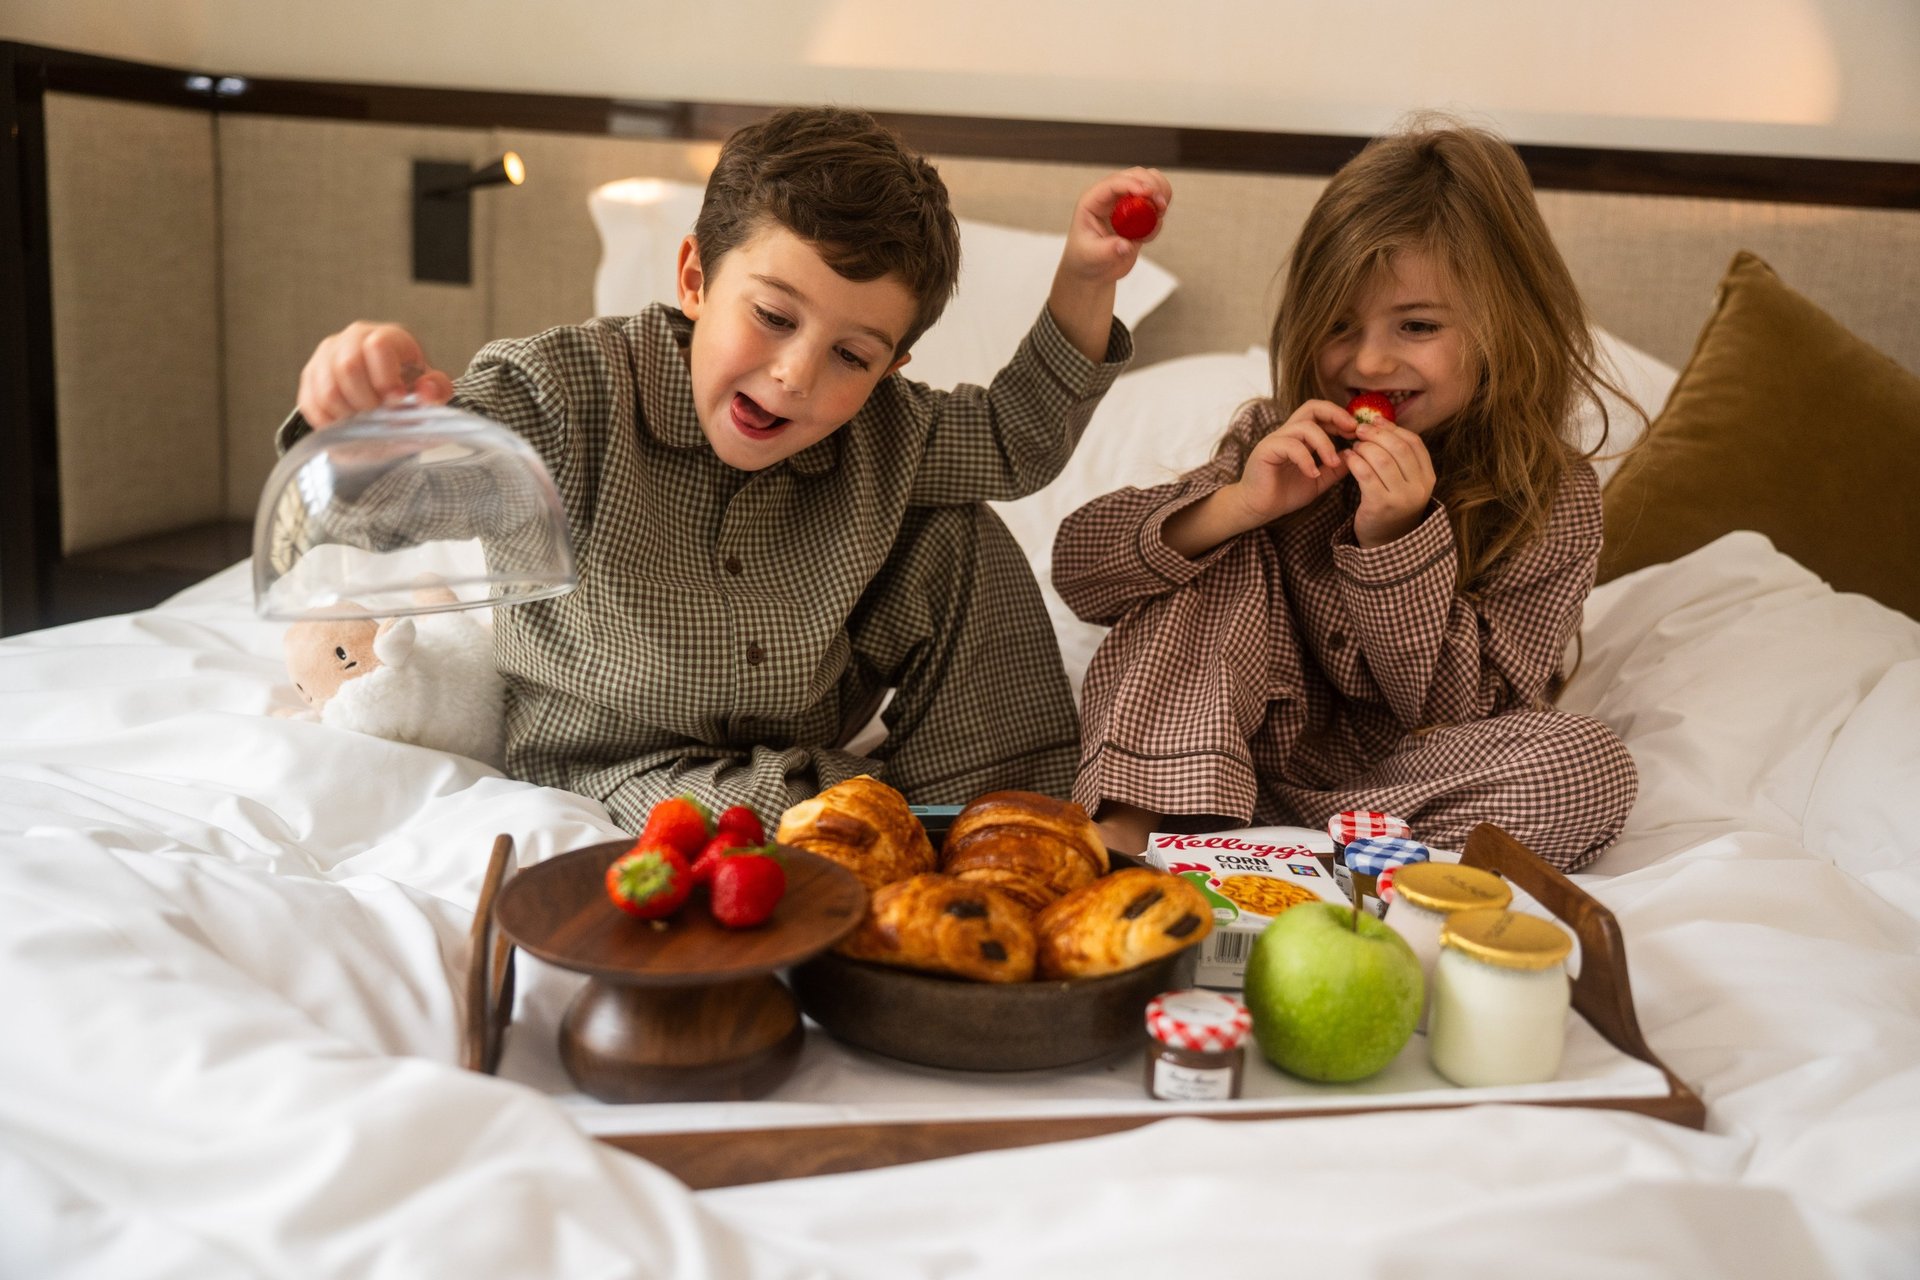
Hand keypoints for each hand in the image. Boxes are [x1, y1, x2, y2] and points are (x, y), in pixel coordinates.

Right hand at [297, 321, 453, 428]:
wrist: (384, 386)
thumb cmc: (408, 383)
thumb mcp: (430, 385)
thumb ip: (436, 388)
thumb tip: (426, 392)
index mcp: (384, 336)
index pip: (377, 346)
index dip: (386, 379)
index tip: (396, 401)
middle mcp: (351, 338)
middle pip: (347, 367)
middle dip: (366, 400)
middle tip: (380, 415)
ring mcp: (326, 356)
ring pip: (327, 389)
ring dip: (348, 414)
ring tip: (366, 422)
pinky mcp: (310, 376)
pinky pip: (311, 402)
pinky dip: (330, 421)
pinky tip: (348, 425)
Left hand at [1058, 167, 1171, 286]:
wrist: (1094, 270)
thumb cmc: (1085, 259)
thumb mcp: (1091, 256)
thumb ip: (1108, 251)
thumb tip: (1126, 245)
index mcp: (1093, 201)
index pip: (1113, 183)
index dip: (1132, 184)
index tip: (1148, 193)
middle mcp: (1110, 197)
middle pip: (1136, 175)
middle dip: (1152, 184)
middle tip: (1161, 205)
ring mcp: (1126, 203)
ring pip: (1150, 182)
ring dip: (1161, 192)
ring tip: (1161, 212)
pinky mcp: (1138, 214)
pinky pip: (1155, 202)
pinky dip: (1160, 212)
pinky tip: (1150, 232)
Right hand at [1223, 399, 1356, 526]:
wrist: (1258, 509)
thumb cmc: (1284, 494)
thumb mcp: (1318, 481)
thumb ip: (1335, 469)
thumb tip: (1355, 457)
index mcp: (1300, 437)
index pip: (1321, 413)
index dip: (1341, 417)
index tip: (1356, 432)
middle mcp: (1288, 433)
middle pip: (1312, 407)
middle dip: (1335, 414)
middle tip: (1352, 430)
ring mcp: (1276, 440)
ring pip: (1305, 426)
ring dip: (1325, 444)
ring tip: (1333, 463)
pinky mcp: (1266, 450)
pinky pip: (1291, 446)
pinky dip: (1306, 459)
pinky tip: (1313, 474)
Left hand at [1346, 419, 1435, 546]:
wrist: (1385, 542)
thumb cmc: (1391, 505)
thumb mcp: (1404, 482)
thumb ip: (1398, 457)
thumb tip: (1379, 421)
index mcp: (1428, 477)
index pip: (1414, 442)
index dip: (1393, 428)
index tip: (1375, 420)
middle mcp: (1419, 487)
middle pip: (1398, 447)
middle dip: (1376, 434)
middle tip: (1359, 430)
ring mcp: (1401, 498)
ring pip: (1381, 458)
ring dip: (1363, 447)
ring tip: (1354, 447)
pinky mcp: (1380, 505)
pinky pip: (1365, 474)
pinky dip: (1354, 461)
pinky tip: (1347, 458)